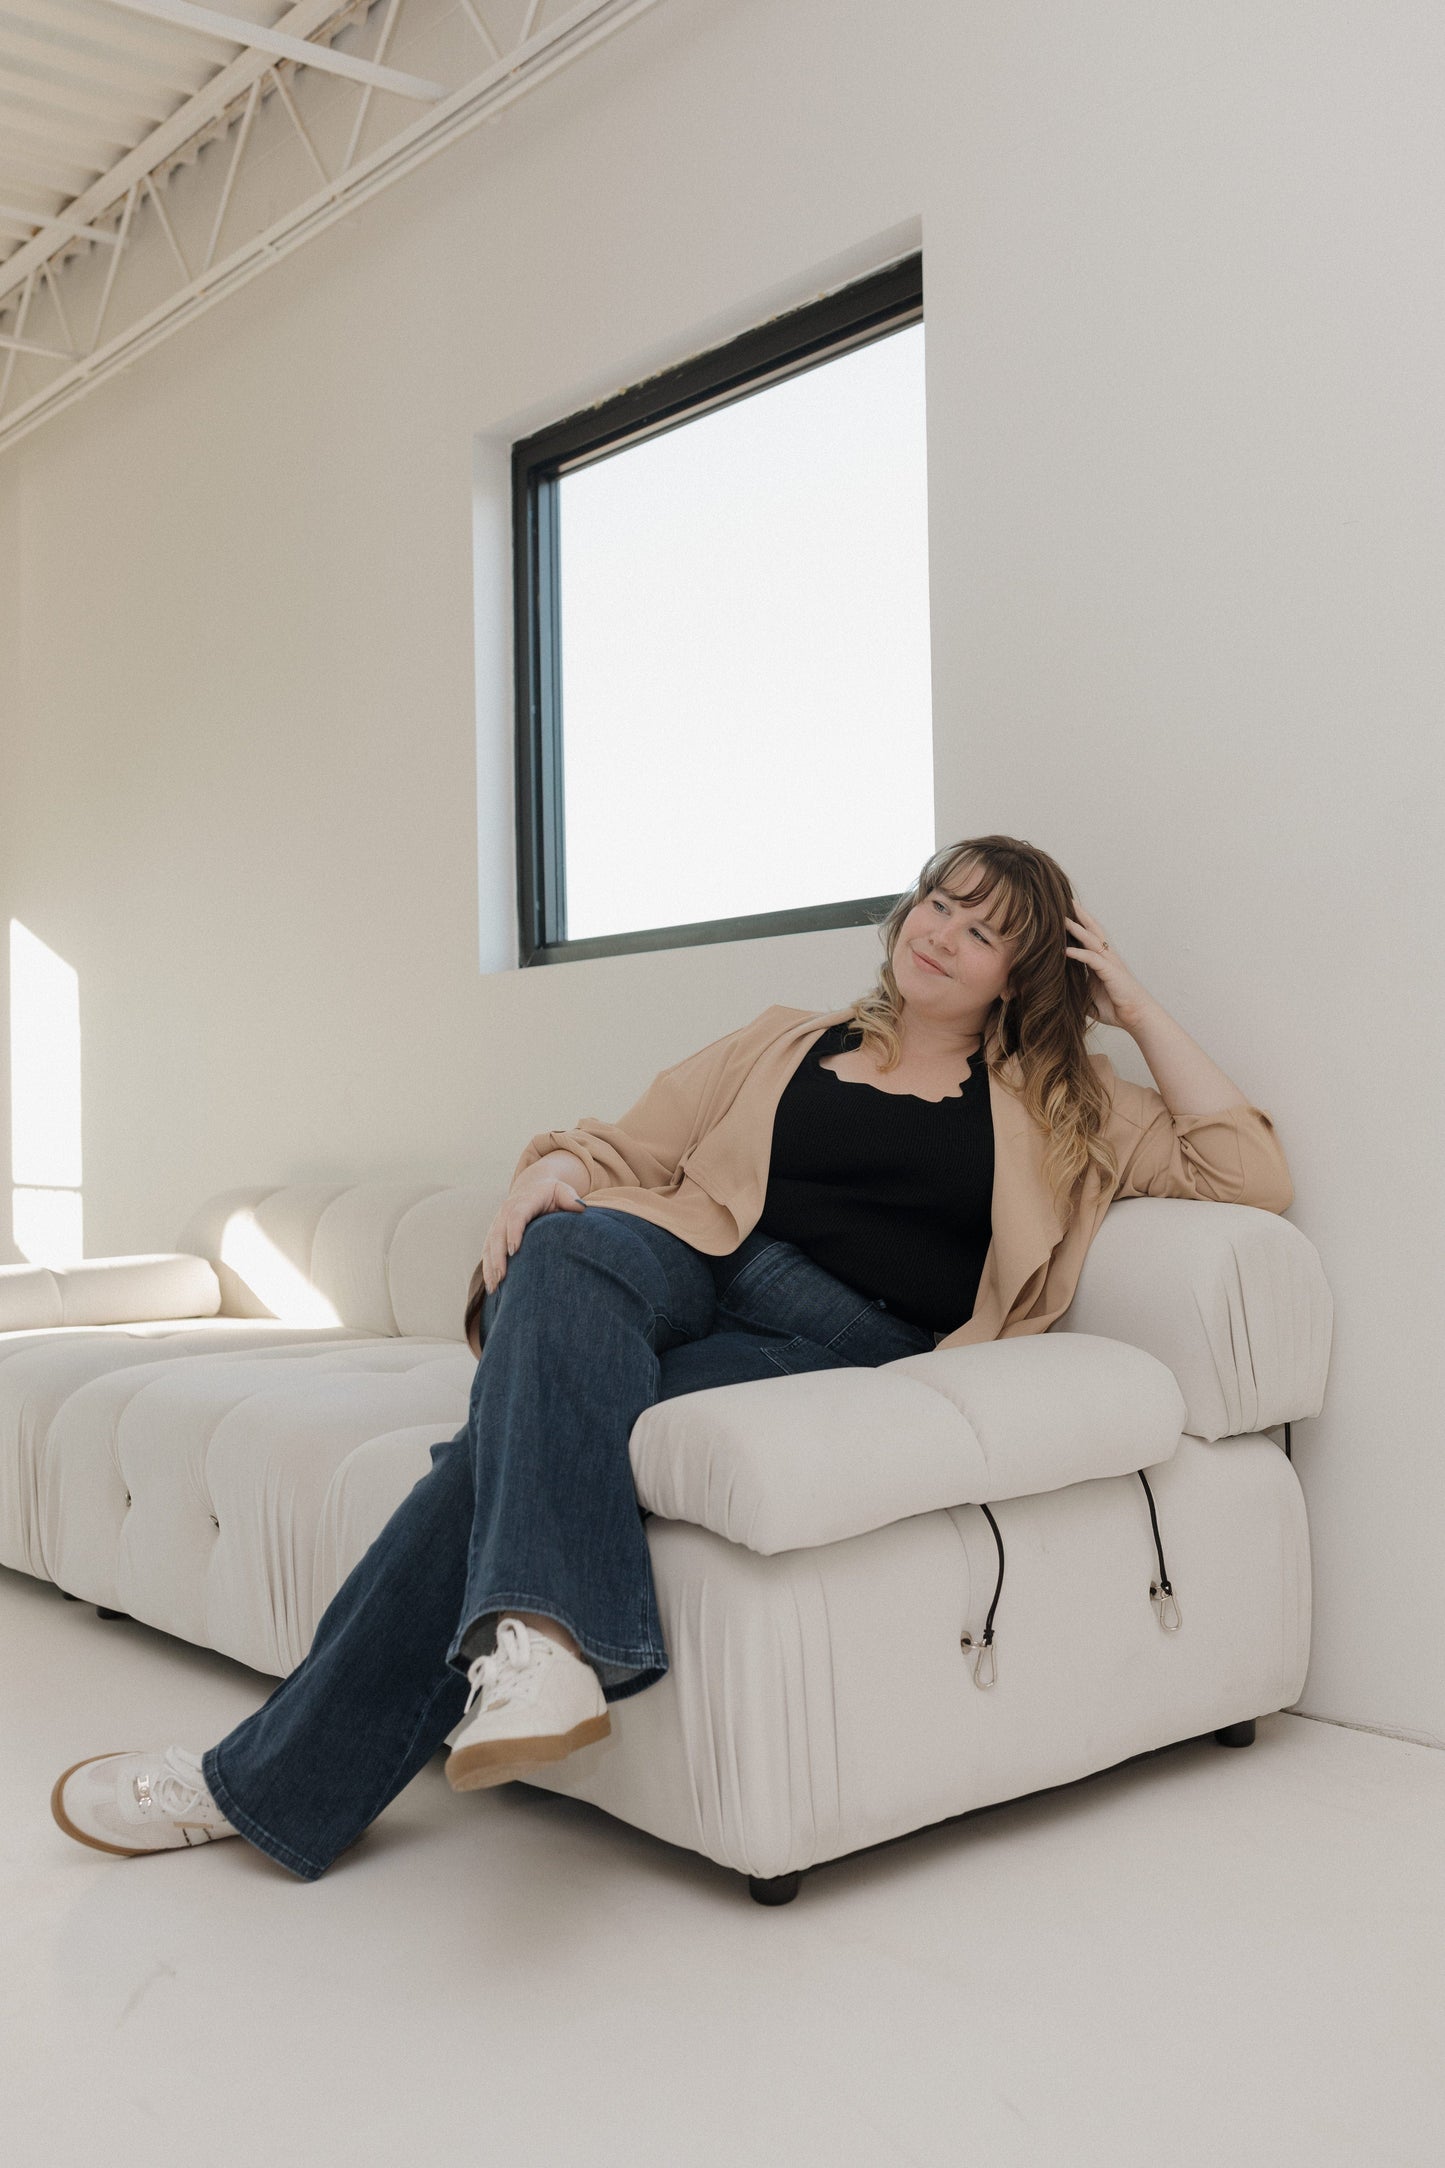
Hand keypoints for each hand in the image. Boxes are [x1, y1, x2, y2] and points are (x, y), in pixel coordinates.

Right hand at [479, 1178, 585, 1295]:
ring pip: (489, 1245)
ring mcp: (497, 1223)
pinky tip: (491, 1286)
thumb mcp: (561, 1190)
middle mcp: (506, 1212)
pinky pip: (487, 1251)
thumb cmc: (550, 1193)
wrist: (532, 1187)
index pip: (515, 1216)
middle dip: (498, 1256)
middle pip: (497, 1234)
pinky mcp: (494, 1234)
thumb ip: (569, 1198)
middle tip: (502, 1276)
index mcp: (523, 1201)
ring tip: (494, 1287)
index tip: (514, 1251)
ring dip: (490, 1266)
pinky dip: (487, 1269)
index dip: (513, 1233)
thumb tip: (580, 1207)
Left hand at [1063, 902, 1154, 1031]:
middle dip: (1079, 916)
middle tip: (1065, 902)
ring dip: (1076, 928)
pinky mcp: (1111, 972)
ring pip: (1091, 940)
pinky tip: (1065, 950)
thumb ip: (1078, 992)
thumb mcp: (1090, 999)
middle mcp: (1106, 958)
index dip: (1077, 926)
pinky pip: (1092, 959)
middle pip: (1092, 930)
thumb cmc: (1117, 1009)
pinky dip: (1079, 953)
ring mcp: (1110, 963)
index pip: (1088, 938)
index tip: (1064, 914)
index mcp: (1102, 961)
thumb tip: (1059, 994)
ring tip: (1062, 919)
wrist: (1137, 1017)